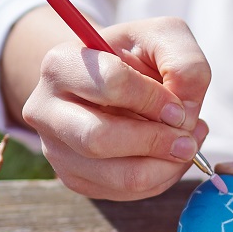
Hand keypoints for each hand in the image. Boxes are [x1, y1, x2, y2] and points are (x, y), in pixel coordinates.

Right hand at [11, 11, 211, 200]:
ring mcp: (56, 149)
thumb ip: (186, 63)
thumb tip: (185, 114)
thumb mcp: (165, 38)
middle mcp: (46, 109)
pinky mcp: (75, 179)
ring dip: (166, 166)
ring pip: (118, 176)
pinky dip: (160, 179)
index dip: (156, 99)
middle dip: (156, 142)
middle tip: (187, 139)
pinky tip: (169, 157)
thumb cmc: (138, 56)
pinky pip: (126, 193)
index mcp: (61, 64)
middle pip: (99, 139)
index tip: (179, 106)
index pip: (111, 84)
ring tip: (186, 146)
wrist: (114, 80)